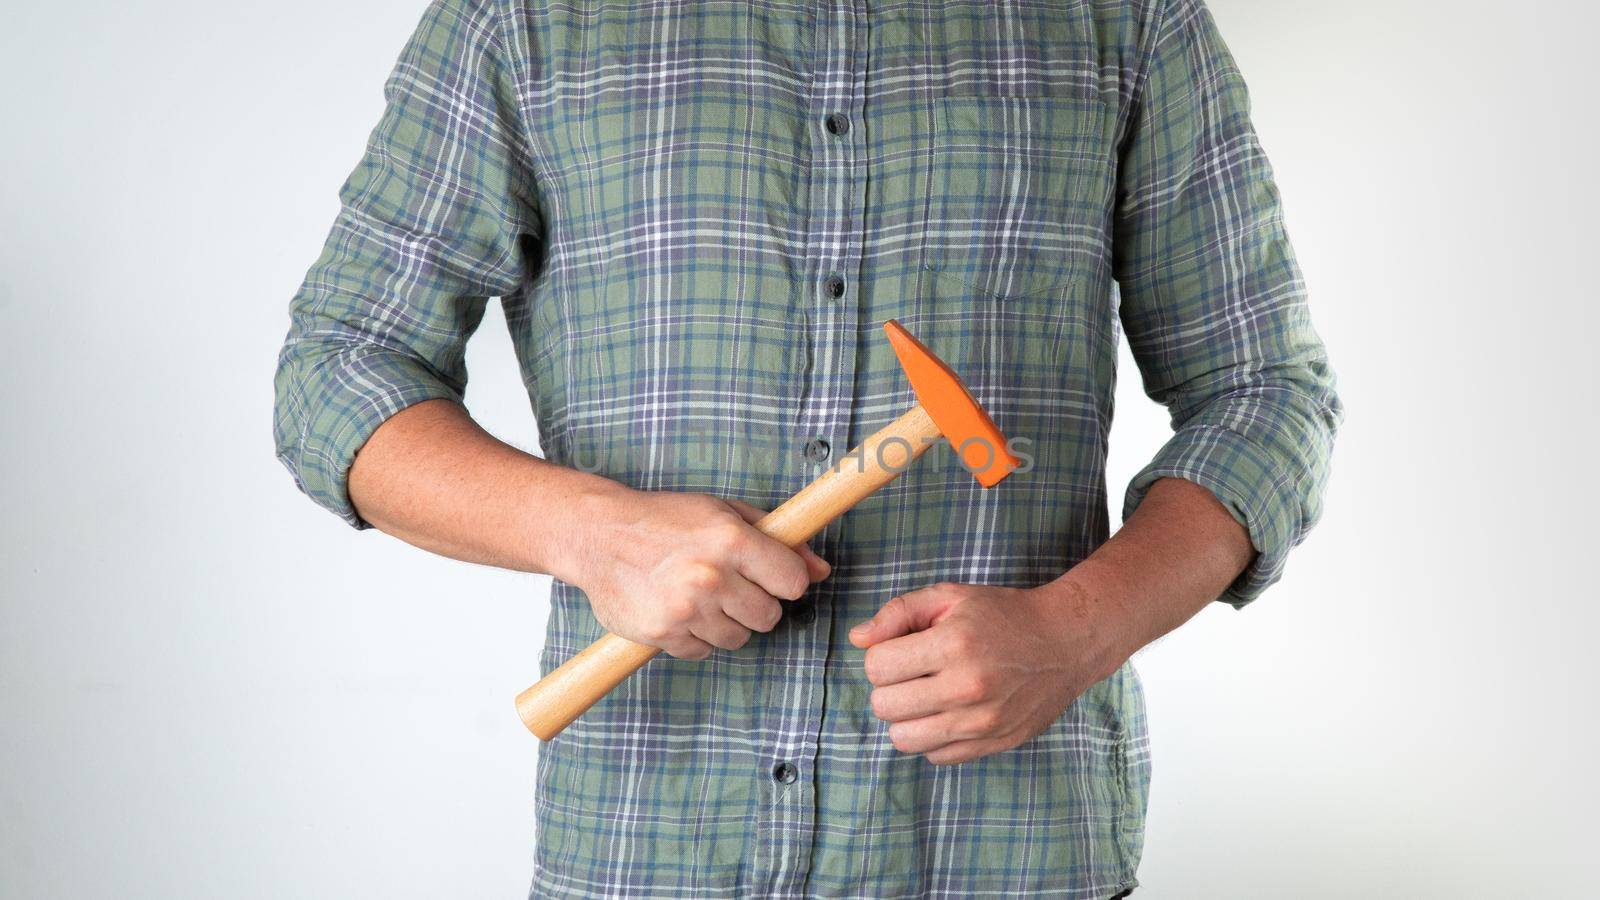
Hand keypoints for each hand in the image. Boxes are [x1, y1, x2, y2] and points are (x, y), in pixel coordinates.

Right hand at [562, 486, 829, 658]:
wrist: (599, 535)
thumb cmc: (665, 519)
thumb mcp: (723, 512)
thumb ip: (776, 539)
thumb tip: (822, 570)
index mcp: (732, 540)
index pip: (793, 583)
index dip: (784, 581)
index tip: (768, 576)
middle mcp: (712, 577)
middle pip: (769, 617)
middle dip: (755, 604)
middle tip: (728, 586)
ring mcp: (687, 609)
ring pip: (738, 638)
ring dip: (726, 623)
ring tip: (700, 597)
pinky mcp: (664, 634)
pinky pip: (703, 651)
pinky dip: (695, 637)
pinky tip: (678, 610)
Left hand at [849, 579, 1136, 764]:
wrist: (1065, 642)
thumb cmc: (1002, 615)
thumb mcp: (950, 597)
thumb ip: (898, 612)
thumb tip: (858, 638)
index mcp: (953, 644)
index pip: (877, 666)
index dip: (881, 655)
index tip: (902, 649)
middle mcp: (967, 688)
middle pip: (884, 706)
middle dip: (889, 687)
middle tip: (913, 672)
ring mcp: (981, 722)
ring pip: (903, 739)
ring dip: (906, 717)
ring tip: (925, 695)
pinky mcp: (992, 744)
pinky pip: (935, 756)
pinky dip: (933, 737)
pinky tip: (949, 712)